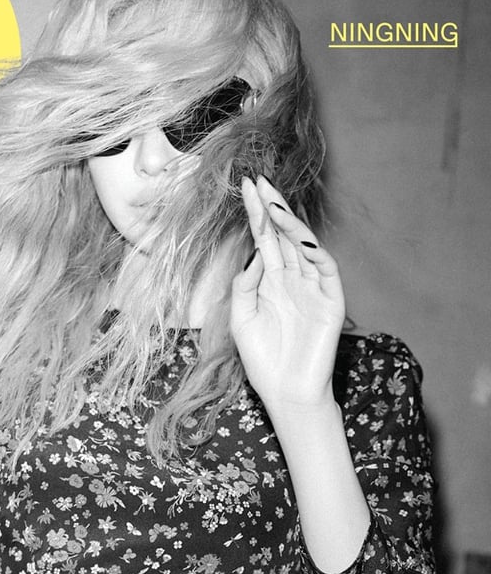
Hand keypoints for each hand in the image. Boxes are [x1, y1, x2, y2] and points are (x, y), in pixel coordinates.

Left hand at [230, 174, 345, 415]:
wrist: (287, 392)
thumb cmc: (263, 360)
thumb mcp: (242, 319)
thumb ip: (244, 286)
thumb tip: (254, 254)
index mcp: (270, 282)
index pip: (264, 240)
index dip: (256, 215)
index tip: (245, 189)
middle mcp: (292, 279)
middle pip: (282, 236)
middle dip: (271, 208)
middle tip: (259, 181)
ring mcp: (312, 287)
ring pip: (302, 246)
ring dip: (288, 223)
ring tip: (272, 203)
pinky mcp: (331, 299)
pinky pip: (325, 267)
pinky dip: (312, 249)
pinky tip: (296, 234)